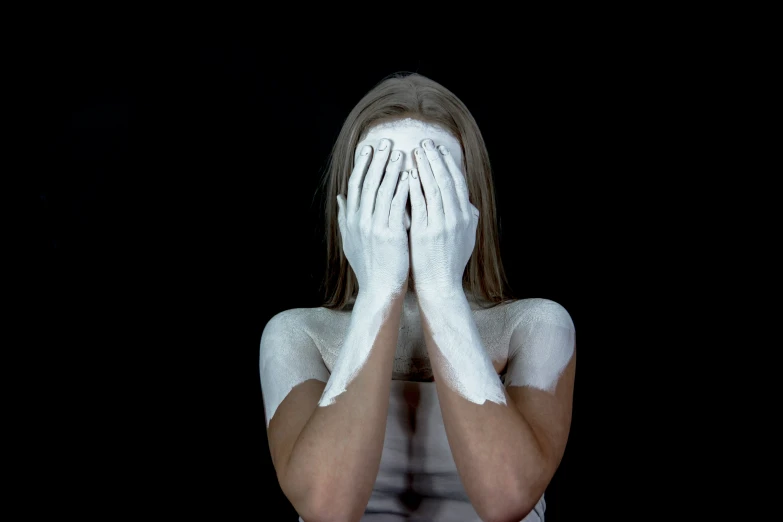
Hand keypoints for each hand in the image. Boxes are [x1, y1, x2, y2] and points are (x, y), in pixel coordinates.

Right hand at [336, 139, 410, 296]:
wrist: (380, 289)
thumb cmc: (369, 267)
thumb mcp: (350, 241)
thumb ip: (345, 217)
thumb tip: (340, 197)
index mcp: (352, 220)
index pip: (356, 184)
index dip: (362, 164)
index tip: (369, 148)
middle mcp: (360, 221)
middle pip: (368, 182)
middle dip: (377, 159)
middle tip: (386, 140)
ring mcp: (375, 227)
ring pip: (383, 189)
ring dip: (391, 168)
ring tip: (400, 151)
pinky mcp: (391, 234)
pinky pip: (397, 204)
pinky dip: (402, 187)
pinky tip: (410, 174)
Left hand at [408, 139, 478, 296]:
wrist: (441, 286)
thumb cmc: (450, 262)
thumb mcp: (466, 238)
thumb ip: (467, 217)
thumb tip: (467, 201)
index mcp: (467, 217)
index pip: (458, 183)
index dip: (448, 164)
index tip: (439, 149)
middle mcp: (457, 218)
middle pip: (446, 180)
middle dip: (436, 159)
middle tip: (426, 142)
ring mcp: (441, 225)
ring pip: (434, 188)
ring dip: (425, 167)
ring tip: (415, 151)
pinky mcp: (425, 232)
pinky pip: (419, 204)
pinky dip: (415, 187)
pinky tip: (408, 174)